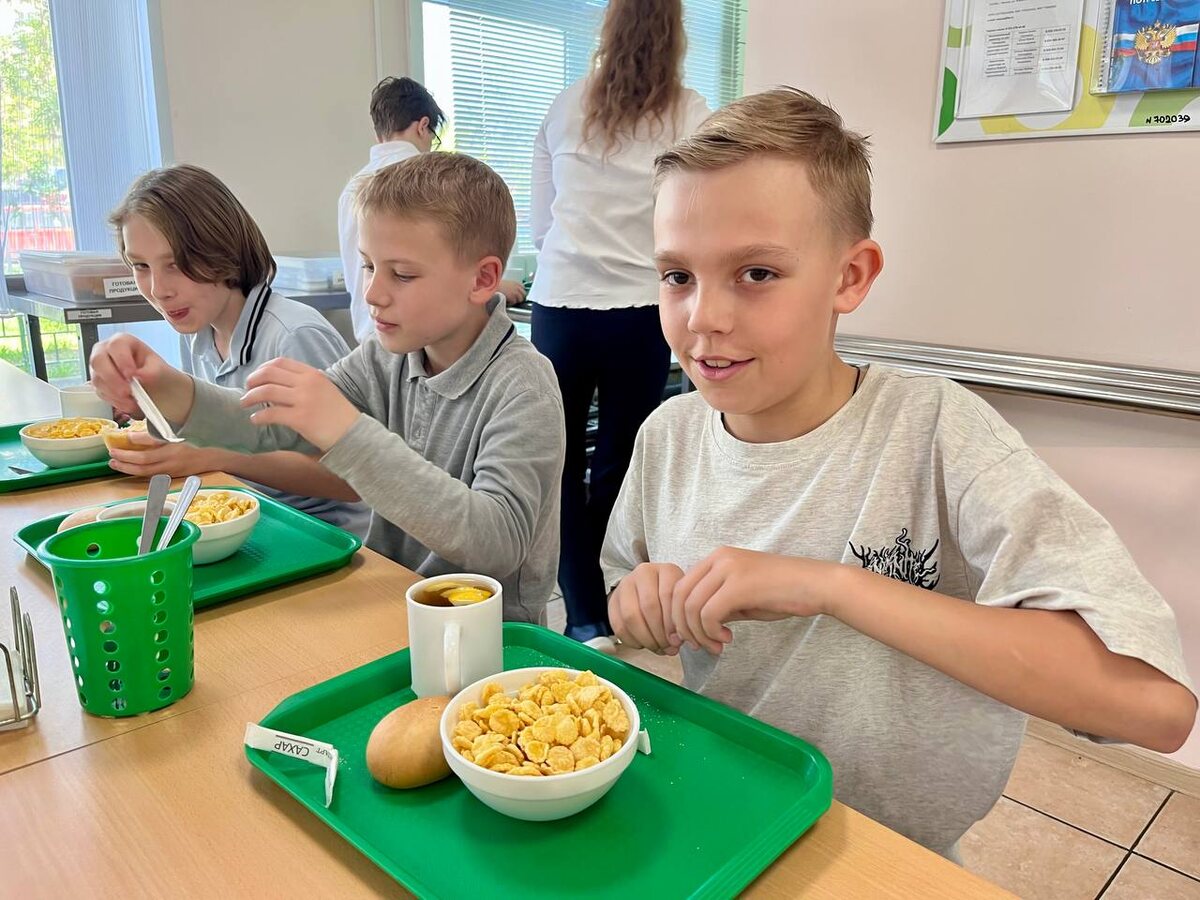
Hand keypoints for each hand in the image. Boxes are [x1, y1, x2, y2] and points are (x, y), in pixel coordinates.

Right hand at [89, 333, 191, 419]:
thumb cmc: (155, 372)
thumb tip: (140, 376)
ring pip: (98, 380)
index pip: (116, 345)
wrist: (155, 387)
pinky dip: (116, 401)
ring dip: (116, 393)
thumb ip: (152, 371)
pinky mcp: (99, 385)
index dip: (122, 360)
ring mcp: (99, 368)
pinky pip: (101, 393)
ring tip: (134, 401)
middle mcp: (105, 352)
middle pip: (98, 361)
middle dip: (113, 379)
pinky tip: (129, 404)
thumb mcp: (159, 369)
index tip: (132, 375)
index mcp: (122, 342)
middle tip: (128, 392)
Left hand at [107, 432, 216, 477]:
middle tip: (111, 459)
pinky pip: (149, 476)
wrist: (206, 460)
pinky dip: (137, 472)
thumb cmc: (188, 446)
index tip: (114, 450)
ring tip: (116, 464)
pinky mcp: (167, 478)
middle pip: (141, 469)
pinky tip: (130, 468)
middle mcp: (167, 466)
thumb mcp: (170, 438)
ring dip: (127, 470)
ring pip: (143, 474)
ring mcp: (167, 474)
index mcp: (169, 453)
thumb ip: (150, 438)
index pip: (143, 457)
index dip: (127, 455)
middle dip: (123, 465)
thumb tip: (130, 437)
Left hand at [240, 358, 358, 450]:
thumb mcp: (325, 389)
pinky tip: (255, 420)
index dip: (263, 368)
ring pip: (266, 391)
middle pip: (269, 373)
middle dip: (253, 380)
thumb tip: (280, 385)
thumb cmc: (338, 414)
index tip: (256, 377)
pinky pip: (271, 414)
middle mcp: (307, 383)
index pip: (281, 362)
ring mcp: (303, 400)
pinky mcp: (300, 418)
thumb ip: (306, 383)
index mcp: (312, 374)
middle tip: (246, 389)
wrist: (353, 433)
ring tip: (245, 404)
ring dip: (251, 397)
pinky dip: (259, 416)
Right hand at [498, 279, 526, 305]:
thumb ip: (511, 286)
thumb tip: (513, 291)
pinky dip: (511, 303)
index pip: (523, 287)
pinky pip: (514, 302)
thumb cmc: (497, 285)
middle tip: (516, 300)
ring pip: (520, 299)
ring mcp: (515, 292)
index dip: (521, 292)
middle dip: (521, 297)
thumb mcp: (506, 283)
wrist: (493, 287)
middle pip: (524, 294)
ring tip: (511, 301)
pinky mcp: (512, 297)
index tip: (519, 294)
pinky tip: (507, 302)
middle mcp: (517, 287)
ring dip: (516, 301)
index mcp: (515, 282)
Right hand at [607, 562, 685, 653]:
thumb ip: (680, 620)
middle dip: (659, 634)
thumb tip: (674, 643)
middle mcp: (644, 572)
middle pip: (649, 607)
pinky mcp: (612, 600)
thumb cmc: (671, 601)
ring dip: (645, 639)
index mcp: (666, 570)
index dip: (673, 623)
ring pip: (631, 616)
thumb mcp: (681, 603)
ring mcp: (625, 584)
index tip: (677, 641)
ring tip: (656, 647)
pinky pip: (618, 625)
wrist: (648, 590)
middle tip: (666, 647)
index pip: (668, 595)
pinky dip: (632, 640)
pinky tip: (642, 644)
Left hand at [671, 547, 833, 654]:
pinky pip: (708, 613)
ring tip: (717, 645)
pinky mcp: (739, 585)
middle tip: (699, 646)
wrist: (816, 585)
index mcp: (716, 558)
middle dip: (684, 627)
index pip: (679, 587)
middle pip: (678, 596)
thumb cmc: (783, 593)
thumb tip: (693, 627)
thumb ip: (716, 606)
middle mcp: (718, 558)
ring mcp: (728, 569)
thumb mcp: (742, 598)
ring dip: (699, 634)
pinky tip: (727, 639)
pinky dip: (712, 632)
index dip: (677, 616)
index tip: (691, 638)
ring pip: (691, 607)